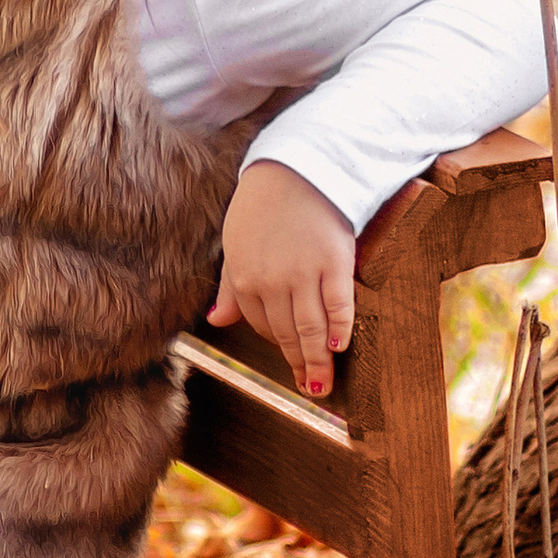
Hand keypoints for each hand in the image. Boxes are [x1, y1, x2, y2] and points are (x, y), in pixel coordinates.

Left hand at [208, 158, 356, 399]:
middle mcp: (271, 282)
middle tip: (310, 389)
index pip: (260, 325)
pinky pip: (338, 307)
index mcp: (244, 278)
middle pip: (286, 334)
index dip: (277, 344)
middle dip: (298, 364)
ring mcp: (304, 274)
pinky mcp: (334, 264)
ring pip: (310, 330)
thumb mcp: (236, 244)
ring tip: (324, 385)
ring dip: (317, 363)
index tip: (291, 358)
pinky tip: (341, 348)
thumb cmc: (263, 206)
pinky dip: (340, 330)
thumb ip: (230, 287)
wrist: (297, 168)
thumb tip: (216, 321)